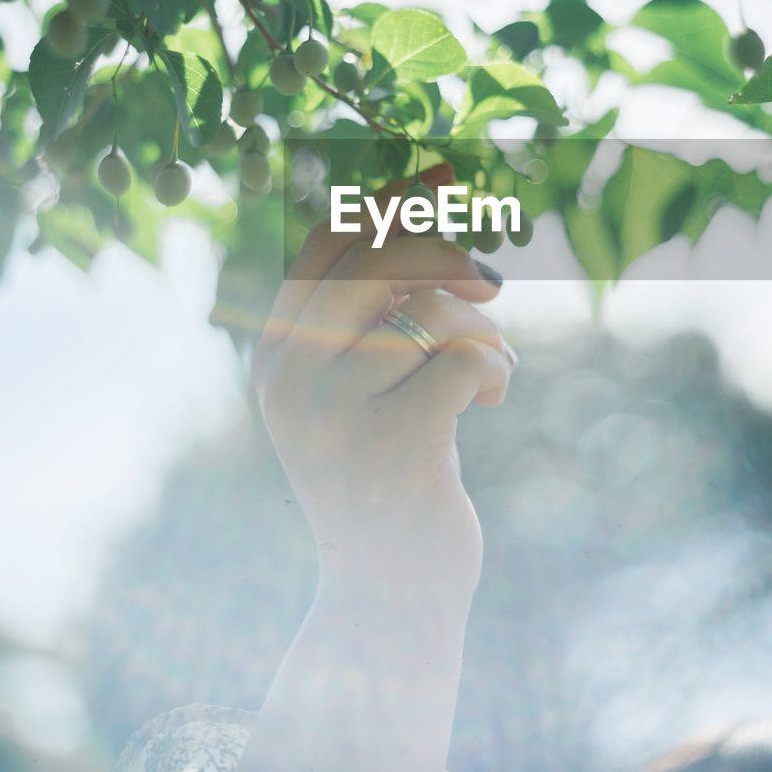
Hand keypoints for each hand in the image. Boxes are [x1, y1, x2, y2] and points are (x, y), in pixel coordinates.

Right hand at [252, 167, 514, 601]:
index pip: (327, 244)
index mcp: (276, 355)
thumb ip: (374, 318)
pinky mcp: (395, 447)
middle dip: (448, 253)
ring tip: (495, 368)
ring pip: (434, 314)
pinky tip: (492, 399)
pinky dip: (495, 369)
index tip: (444, 180)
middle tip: (494, 280)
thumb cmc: (385, 474)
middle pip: (379, 261)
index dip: (390, 203)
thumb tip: (433, 225)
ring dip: (483, 333)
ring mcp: (338, 413)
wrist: (389, 592)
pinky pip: (465, 360)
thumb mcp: (360, 391)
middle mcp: (293, 378)